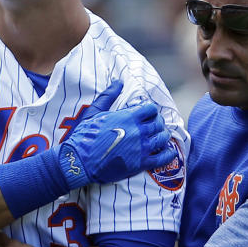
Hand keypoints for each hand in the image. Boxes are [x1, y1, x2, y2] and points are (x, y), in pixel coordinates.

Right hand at [59, 98, 176, 188]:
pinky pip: (163, 158)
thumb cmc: (84, 135)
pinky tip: (168, 151)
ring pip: (163, 138)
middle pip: (158, 123)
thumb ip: (109, 95)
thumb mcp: (94, 112)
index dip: (150, 110)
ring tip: (160, 136)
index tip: (147, 114)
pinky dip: (168, 153)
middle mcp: (138, 132)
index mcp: (128, 117)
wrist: (79, 161)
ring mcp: (141, 149)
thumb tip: (118, 82)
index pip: (151, 109)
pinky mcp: (141, 164)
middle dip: (157, 122)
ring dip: (163, 136)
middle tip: (154, 125)